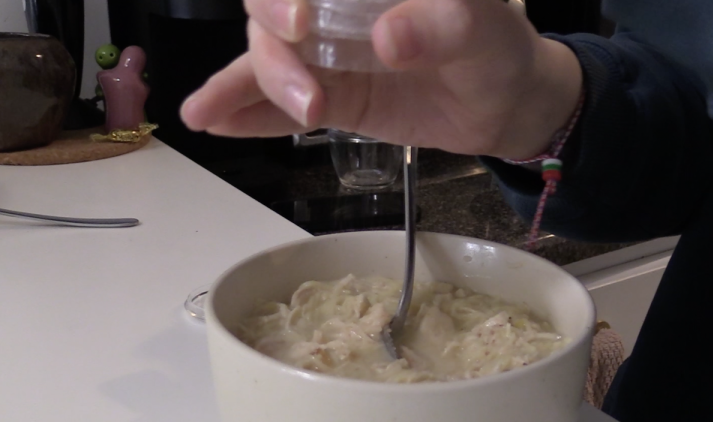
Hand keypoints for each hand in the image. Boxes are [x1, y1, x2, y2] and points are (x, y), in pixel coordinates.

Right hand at [180, 0, 582, 159]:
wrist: (503, 106)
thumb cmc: (497, 48)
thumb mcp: (484, 30)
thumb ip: (442, 26)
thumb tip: (388, 38)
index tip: (300, 18)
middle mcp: (336, 6)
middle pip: (272, 11)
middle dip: (271, 47)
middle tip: (304, 91)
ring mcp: (327, 52)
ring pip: (267, 56)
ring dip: (249, 86)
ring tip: (220, 117)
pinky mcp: (329, 96)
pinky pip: (276, 102)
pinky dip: (242, 111)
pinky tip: (209, 119)